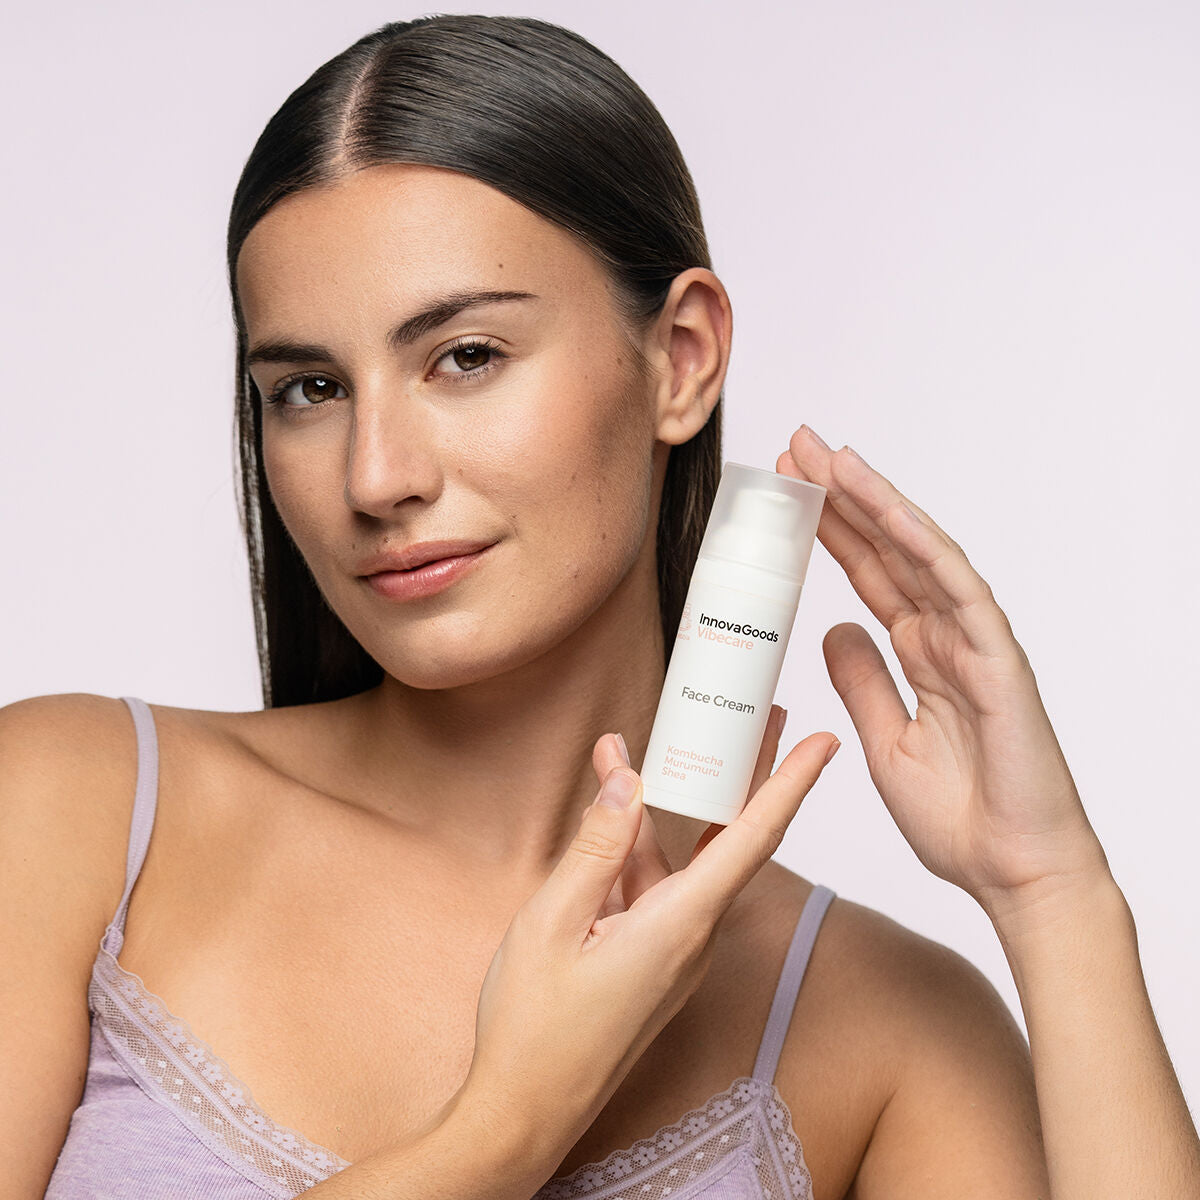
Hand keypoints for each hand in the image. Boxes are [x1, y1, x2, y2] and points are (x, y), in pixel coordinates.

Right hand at [462, 707, 837, 1155]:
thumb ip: (597, 848)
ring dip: (654, 806)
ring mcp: (670, 950)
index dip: (790, 784)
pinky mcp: (649, 960)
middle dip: (740, 773)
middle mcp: (690, 936)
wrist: (524, 1113)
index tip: (823, 741)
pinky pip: (651, 889)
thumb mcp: (552, 922)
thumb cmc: (534, 1027)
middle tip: (753, 716)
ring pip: (675, 860)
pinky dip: (629, 848)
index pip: (751, 838)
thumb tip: (632, 782)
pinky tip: (600, 815)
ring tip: (624, 747)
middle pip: (727, 838)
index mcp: (679, 925)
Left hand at [778, 426, 1110, 924]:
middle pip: (886, 549)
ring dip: (874, 500)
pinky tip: (887, 507)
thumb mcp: (883, 740)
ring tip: (827, 455)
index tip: (787, 488)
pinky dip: (922, 544)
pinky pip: (958, 588)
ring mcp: (973, 641)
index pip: (866, 573)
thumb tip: (829, 627)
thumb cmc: (960, 817)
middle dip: (841, 495)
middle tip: (796, 445)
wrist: (1012, 871)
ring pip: (919, 553)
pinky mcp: (998, 658)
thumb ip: (861, 679)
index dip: (828, 528)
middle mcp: (944, 635)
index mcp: (918, 652)